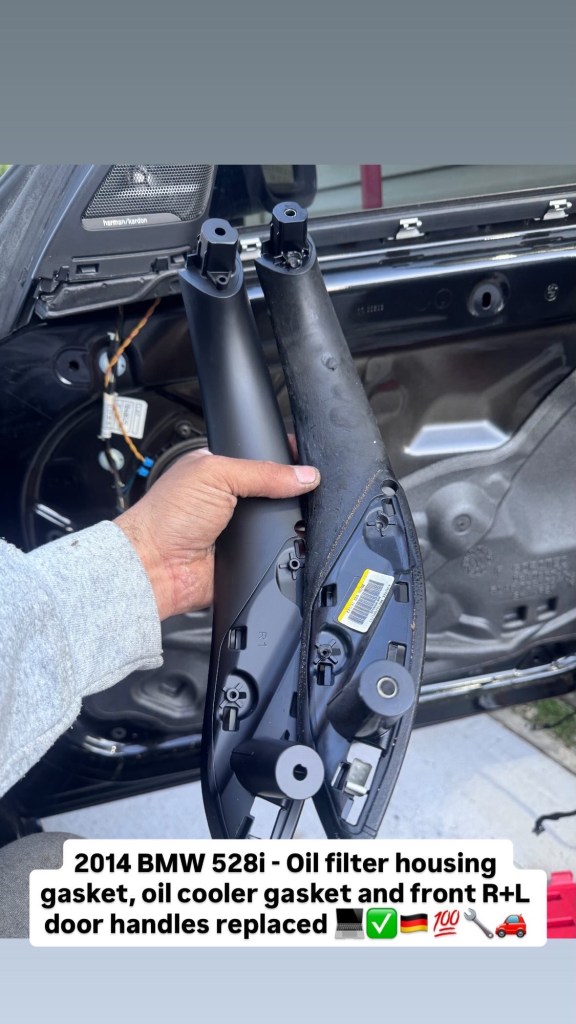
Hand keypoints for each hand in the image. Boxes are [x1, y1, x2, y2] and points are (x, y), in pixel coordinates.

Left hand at [116, 450, 319, 619]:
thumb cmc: (166, 517)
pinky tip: (280, 542)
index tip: (306, 459)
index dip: (283, 457)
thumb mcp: (216, 475)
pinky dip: (280, 548)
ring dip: (285, 522)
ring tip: (286, 518)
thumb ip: (262, 472)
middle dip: (288, 492)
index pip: (260, 457)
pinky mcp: (244, 556)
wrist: (156, 566)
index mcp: (219, 470)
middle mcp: (229, 498)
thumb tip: (304, 475)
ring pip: (277, 522)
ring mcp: (237, 529)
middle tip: (301, 489)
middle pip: (274, 491)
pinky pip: (273, 551)